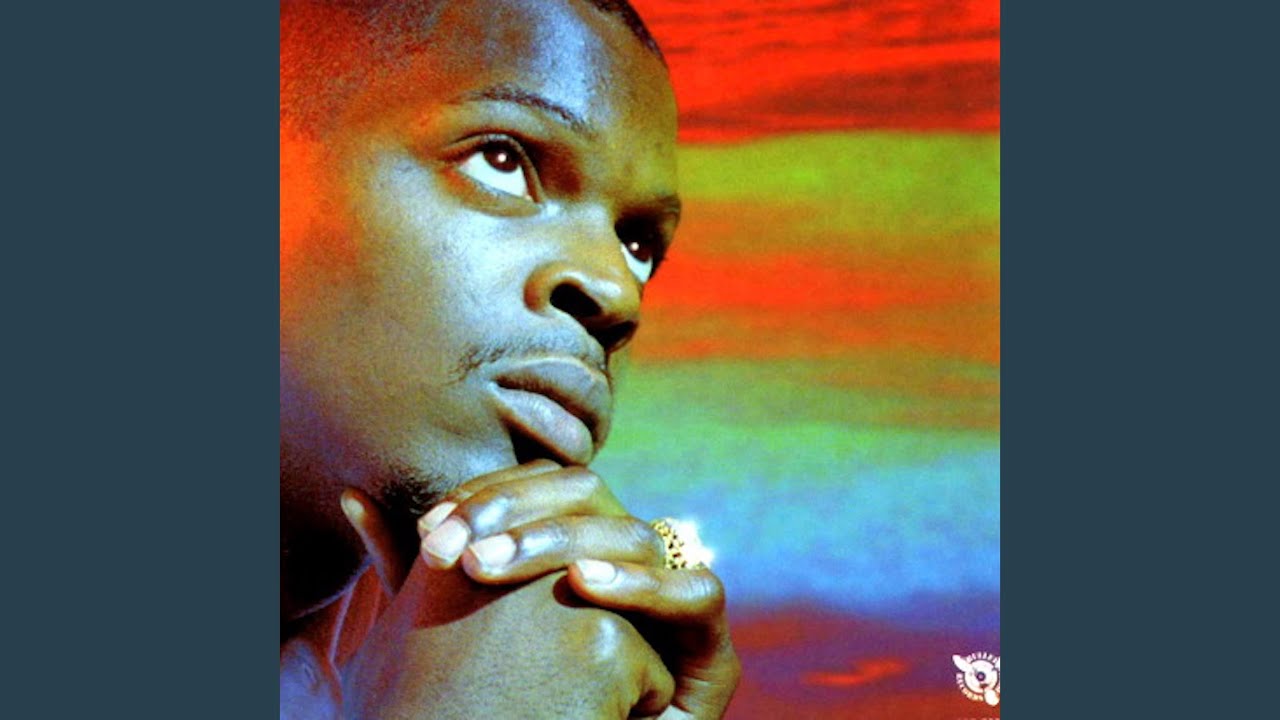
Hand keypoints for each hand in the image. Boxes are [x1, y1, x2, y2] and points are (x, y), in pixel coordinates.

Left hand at [351, 460, 740, 718]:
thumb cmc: (497, 714)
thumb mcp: (444, 632)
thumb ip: (410, 571)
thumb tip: (350, 497)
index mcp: (572, 548)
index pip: (541, 489)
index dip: (488, 497)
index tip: (430, 533)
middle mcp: (624, 562)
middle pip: (589, 498)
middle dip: (520, 516)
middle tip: (461, 551)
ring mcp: (671, 602)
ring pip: (640, 534)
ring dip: (567, 541)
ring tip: (500, 564)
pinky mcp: (708, 651)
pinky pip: (697, 594)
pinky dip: (646, 582)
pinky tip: (586, 583)